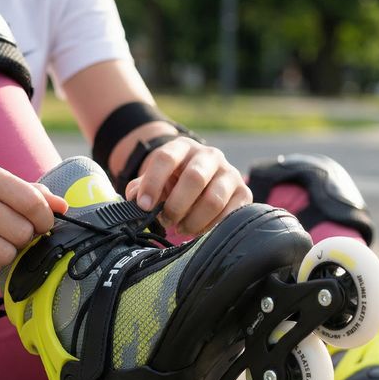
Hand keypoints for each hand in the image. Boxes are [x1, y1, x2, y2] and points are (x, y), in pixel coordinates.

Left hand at [124, 137, 251, 235]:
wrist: (203, 184)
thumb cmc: (174, 185)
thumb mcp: (155, 182)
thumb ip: (140, 189)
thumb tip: (134, 202)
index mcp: (183, 148)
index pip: (166, 158)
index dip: (152, 183)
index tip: (144, 206)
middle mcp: (209, 155)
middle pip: (194, 178)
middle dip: (176, 206)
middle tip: (167, 221)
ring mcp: (230, 173)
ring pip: (213, 199)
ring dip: (194, 220)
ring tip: (182, 228)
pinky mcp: (244, 193)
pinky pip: (230, 215)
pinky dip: (211, 227)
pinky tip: (200, 231)